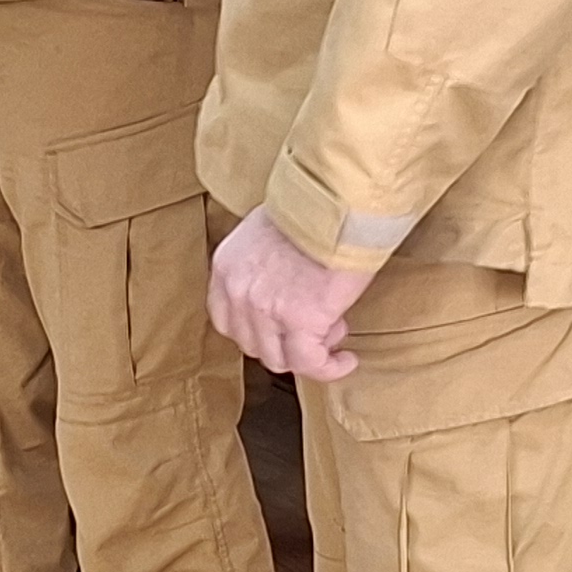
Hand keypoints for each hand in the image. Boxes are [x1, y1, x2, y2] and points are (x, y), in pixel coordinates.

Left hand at [208, 206, 372, 383]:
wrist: (338, 203)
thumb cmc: (313, 208)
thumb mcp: (265, 231)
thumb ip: (261, 263)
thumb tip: (281, 287)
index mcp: (227, 266)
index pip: (226, 320)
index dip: (255, 331)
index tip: (279, 329)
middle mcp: (238, 291)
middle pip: (252, 344)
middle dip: (284, 342)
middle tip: (315, 327)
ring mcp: (265, 309)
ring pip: (280, 359)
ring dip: (308, 352)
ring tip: (334, 331)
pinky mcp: (300, 320)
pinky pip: (310, 363)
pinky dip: (330, 368)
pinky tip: (346, 360)